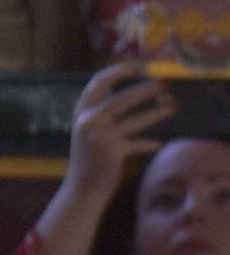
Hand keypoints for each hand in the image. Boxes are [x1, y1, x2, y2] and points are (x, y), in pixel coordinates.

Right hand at [40, 63, 177, 254]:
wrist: (81, 187)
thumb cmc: (88, 157)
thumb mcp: (88, 131)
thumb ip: (102, 114)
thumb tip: (133, 95)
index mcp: (81, 112)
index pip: (98, 83)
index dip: (118, 72)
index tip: (138, 67)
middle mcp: (88, 121)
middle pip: (121, 99)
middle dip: (145, 90)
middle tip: (164, 84)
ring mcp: (101, 136)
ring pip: (135, 119)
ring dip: (157, 113)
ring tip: (174, 108)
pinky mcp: (113, 152)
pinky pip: (138, 144)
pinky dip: (149, 144)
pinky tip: (160, 143)